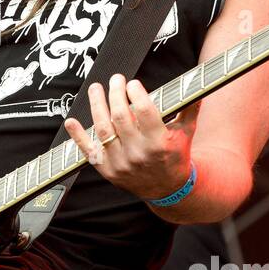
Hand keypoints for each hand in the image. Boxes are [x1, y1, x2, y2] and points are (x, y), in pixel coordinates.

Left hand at [62, 73, 197, 202]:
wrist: (167, 189)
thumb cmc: (176, 156)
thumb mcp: (187, 133)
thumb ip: (190, 108)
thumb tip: (197, 83)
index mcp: (159, 142)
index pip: (143, 111)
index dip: (136, 93)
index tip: (132, 84)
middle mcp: (138, 153)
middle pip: (120, 116)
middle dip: (115, 93)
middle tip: (116, 79)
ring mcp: (120, 162)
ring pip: (103, 129)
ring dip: (96, 105)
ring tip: (96, 88)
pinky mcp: (107, 169)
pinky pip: (88, 151)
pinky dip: (78, 136)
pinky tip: (70, 121)